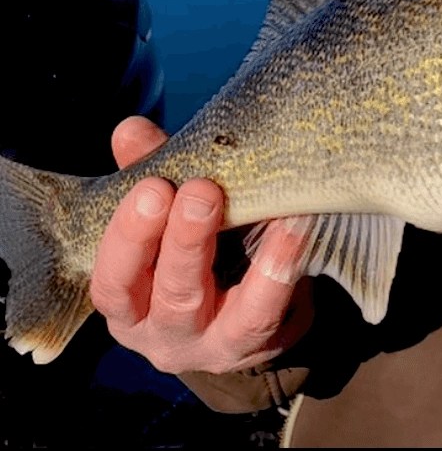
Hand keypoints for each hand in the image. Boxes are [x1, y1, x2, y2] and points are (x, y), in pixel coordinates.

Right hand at [90, 116, 313, 374]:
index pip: (114, 278)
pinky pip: (267, 310)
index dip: (128, 236)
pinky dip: (280, 267)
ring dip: (236, 256)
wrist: (253, 315)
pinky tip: (295, 225)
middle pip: (169, 293)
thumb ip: (153, 173)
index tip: (151, 186)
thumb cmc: (200, 254)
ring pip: (218, 311)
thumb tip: (131, 129)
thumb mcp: (170, 219)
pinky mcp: (256, 345)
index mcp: (130, 300)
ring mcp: (211, 345)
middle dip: (182, 240)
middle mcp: (161, 331)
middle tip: (199, 190)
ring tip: (253, 207)